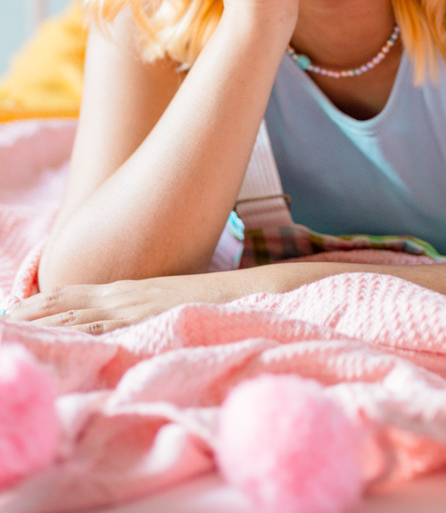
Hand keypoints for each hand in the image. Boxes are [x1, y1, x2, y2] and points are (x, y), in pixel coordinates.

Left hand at [3, 271, 247, 333]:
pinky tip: (57, 339)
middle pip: (65, 301)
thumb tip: (112, 329)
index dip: (39, 301)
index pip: (70, 293)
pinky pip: (104, 327)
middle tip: (2, 319)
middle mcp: (122, 293)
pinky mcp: (146, 317)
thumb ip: (134, 313)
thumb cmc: (201, 302)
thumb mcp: (159, 303)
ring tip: (13, 327)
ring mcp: (133, 305)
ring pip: (76, 313)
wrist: (238, 291)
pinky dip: (76, 332)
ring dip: (43, 322)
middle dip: (30, 312)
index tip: (12, 310)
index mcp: (124, 289)